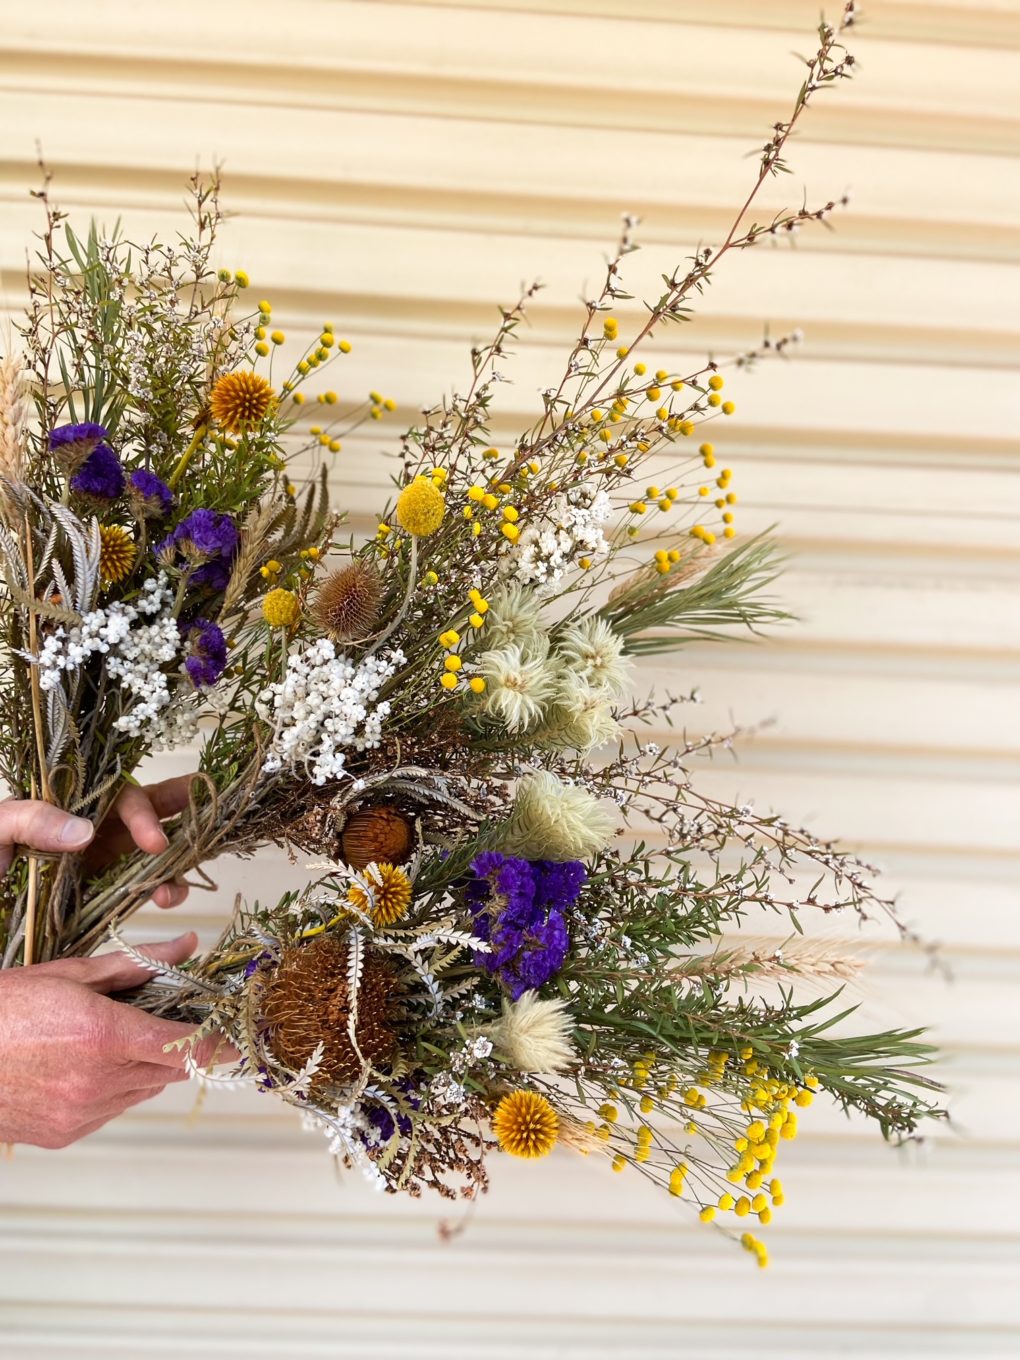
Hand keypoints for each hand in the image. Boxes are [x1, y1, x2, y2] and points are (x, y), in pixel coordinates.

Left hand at [0, 775, 194, 907]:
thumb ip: (31, 818)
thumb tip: (85, 830)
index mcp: (70, 804)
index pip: (118, 796)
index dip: (144, 815)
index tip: (154, 842)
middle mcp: (93, 827)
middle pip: (150, 808)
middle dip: (186, 808)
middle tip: (213, 814)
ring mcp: (101, 860)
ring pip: (155, 852)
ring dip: (175, 866)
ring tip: (171, 895)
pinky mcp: (101, 893)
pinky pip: (141, 888)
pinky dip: (161, 892)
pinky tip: (162, 901)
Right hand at [0, 932, 230, 1147]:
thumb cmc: (5, 1008)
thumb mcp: (73, 974)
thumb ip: (138, 963)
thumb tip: (186, 946)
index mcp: (104, 1036)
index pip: (186, 1047)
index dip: (219, 1045)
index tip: (240, 1040)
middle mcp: (98, 1081)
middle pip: (170, 1069)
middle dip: (178, 1046)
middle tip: (171, 1023)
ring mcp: (81, 1113)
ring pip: (144, 1090)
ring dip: (145, 1067)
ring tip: (115, 1039)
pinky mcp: (66, 1133)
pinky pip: (113, 1110)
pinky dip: (115, 1088)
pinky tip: (89, 1066)